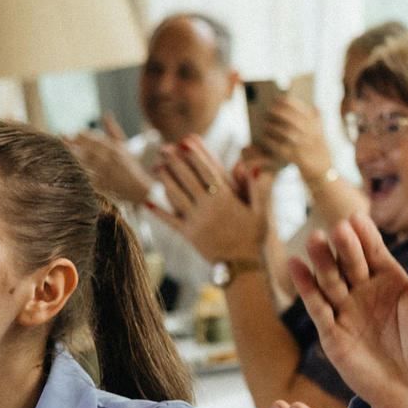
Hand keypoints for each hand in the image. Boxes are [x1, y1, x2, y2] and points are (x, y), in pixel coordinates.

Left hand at [66, 128, 154, 206]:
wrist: (138, 187)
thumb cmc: (129, 164)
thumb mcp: (123, 144)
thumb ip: (113, 130)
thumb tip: (106, 114)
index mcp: (113, 148)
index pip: (92, 138)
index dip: (80, 135)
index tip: (72, 134)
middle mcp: (107, 159)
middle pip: (83, 149)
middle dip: (71, 144)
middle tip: (61, 139)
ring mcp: (103, 172)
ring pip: (81, 162)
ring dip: (70, 155)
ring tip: (60, 150)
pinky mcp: (99, 184)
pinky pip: (84, 176)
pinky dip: (75, 170)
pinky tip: (66, 166)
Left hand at [155, 137, 269, 263]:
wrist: (242, 266)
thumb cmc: (253, 237)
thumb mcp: (261, 212)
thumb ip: (256, 187)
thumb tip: (251, 164)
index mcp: (225, 200)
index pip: (207, 173)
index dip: (196, 156)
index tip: (186, 142)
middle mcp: (208, 209)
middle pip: (188, 181)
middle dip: (176, 163)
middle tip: (165, 147)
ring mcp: (196, 222)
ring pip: (176, 197)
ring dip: (165, 181)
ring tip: (155, 167)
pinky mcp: (188, 235)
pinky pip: (171, 221)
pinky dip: (158, 212)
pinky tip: (147, 203)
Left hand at [254, 93, 333, 180]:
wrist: (323, 173)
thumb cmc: (318, 151)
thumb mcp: (321, 133)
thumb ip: (315, 118)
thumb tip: (296, 105)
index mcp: (317, 126)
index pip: (301, 109)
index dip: (287, 102)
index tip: (278, 99)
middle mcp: (311, 135)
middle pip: (292, 118)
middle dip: (278, 112)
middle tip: (268, 109)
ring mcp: (303, 146)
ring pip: (285, 132)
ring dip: (272, 126)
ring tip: (265, 123)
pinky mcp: (295, 157)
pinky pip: (279, 146)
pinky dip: (270, 140)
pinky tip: (264, 137)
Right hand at [287, 217, 407, 407]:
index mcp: (389, 280)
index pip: (374, 251)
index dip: (365, 236)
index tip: (357, 219)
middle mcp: (363, 290)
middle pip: (349, 262)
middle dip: (343, 246)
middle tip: (339, 229)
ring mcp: (346, 310)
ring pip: (330, 280)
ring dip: (321, 261)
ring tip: (315, 240)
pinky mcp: (332, 333)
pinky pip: (317, 307)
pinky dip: (306, 288)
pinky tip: (296, 266)